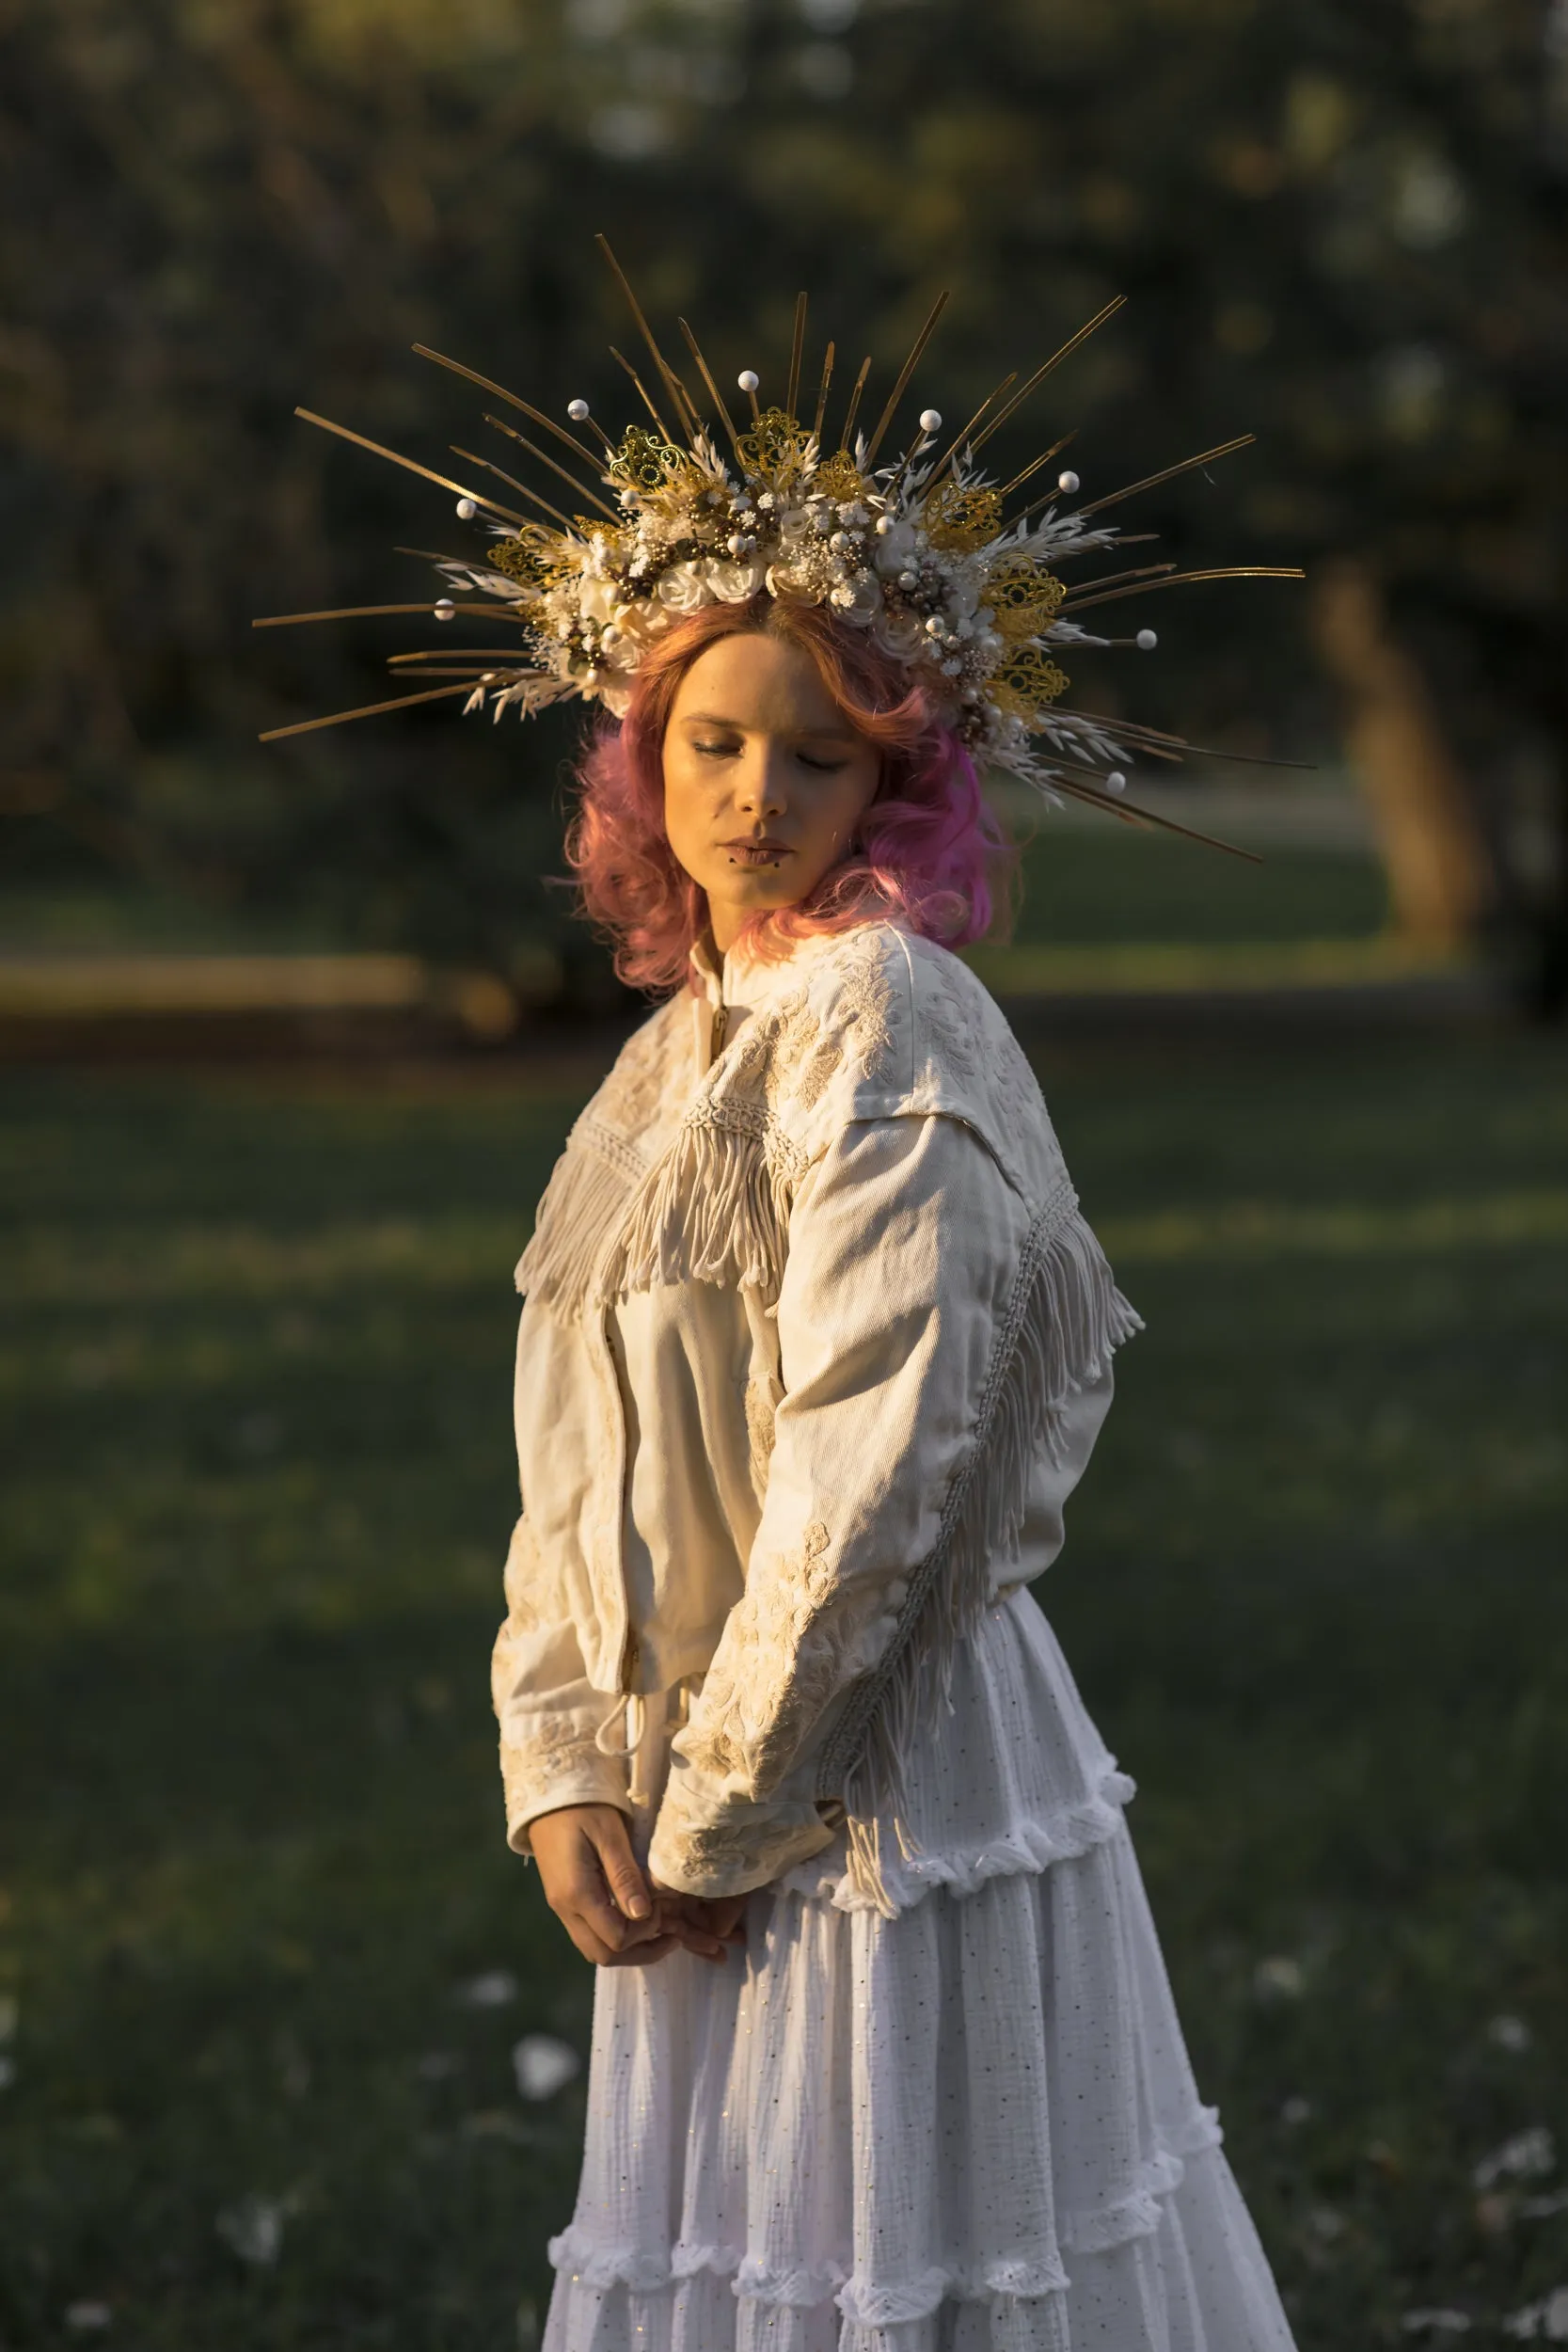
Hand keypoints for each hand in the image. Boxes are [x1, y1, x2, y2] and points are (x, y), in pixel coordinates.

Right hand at [530, 1805, 738, 1967]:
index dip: (645, 1931)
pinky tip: (634, 1918)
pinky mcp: (563, 1902)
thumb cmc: (583, 1807)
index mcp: (577, 1894)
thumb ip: (625, 1876)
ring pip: (594, 1949)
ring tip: (658, 1930)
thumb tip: (643, 1914)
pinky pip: (588, 1933)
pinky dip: (613, 1935)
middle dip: (640, 1951)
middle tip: (671, 1935)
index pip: (616, 1939)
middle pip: (603, 1955)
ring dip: (628, 1948)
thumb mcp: (610, 1835)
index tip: (662, 1907)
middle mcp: (565, 1909)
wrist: (547, 1795)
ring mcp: (561, 1908)